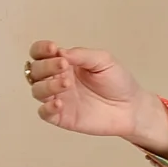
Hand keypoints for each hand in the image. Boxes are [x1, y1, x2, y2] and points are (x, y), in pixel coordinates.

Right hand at [24, 42, 167, 159]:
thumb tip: (60, 52)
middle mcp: (57, 79)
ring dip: (47, 85)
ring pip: (37, 90)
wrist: (132, 107)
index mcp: (64, 63)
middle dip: (45, 66)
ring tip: (66, 83)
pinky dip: (46, 108)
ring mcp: (59, 98)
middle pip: (35, 70)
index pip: (40, 53)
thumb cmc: (118, 82)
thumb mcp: (103, 60)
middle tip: (63, 65)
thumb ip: (81, 55)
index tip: (53, 49)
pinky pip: (44, 113)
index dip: (41, 49)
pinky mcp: (62, 117)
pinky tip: (58, 103)